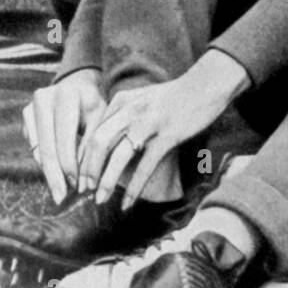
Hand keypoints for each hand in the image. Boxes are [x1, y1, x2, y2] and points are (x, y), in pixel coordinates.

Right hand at [23, 67, 105, 203]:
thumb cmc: (93, 104)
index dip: (69, 164)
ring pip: (37, 148)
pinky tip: (54, 174)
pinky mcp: (25, 114)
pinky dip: (43, 160)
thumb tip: (83, 183)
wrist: (77, 83)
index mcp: (67, 95)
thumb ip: (91, 146)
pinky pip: (33, 144)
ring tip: (59, 190)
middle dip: (55, 174)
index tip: (76, 186)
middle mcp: (44, 98)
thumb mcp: (100, 119)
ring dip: (48, 171)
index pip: (65, 138)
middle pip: (47, 146)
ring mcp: (31, 106)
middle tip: (60, 198)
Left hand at [78, 50, 249, 208]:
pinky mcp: (168, 135)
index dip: (82, 156)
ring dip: (106, 181)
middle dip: (88, 170)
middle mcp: (131, 110)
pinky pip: (145, 166)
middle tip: (84, 190)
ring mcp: (149, 122)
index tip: (79, 175)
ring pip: (118, 156)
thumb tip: (107, 139)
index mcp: (122, 100)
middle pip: (99, 143)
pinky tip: (128, 203)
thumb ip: (124, 114)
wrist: (208, 84)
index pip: (94, 131)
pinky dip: (135, 187)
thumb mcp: (144, 98)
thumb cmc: (177, 95)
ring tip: (100, 200)